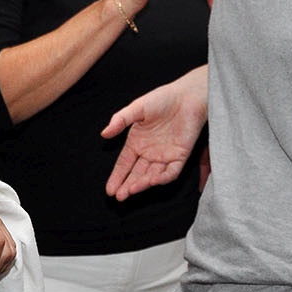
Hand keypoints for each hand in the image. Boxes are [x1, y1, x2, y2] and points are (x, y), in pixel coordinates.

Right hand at [102, 65, 208, 200]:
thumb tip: (104, 134)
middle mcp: (150, 152)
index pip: (124, 164)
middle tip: (118, 196)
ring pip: (152, 175)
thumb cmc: (163, 98)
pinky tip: (152, 181)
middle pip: (136, 174)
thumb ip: (120, 120)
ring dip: (142, 184)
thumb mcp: (137, 108)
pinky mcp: (180, 155)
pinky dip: (162, 177)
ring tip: (131, 190)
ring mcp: (165, 155)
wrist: (187, 95)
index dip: (117, 177)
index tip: (109, 190)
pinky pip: (171, 171)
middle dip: (127, 186)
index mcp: (137, 142)